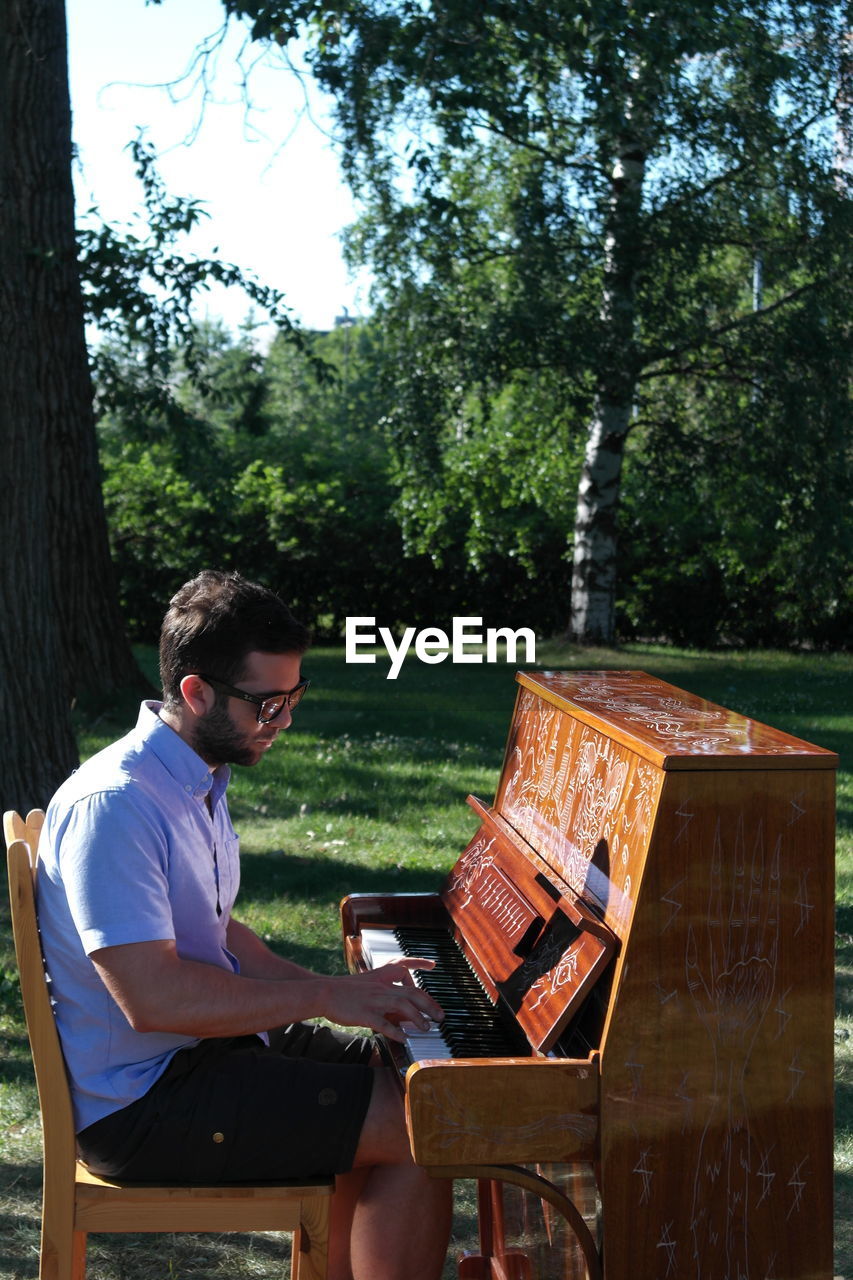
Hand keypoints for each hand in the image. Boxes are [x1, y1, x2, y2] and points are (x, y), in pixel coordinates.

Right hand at [327, 958, 443, 1041]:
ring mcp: (374, 1000)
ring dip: (418, 1018)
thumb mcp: (367, 984)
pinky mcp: (365, 1014)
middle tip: (441, 1016)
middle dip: (430, 1004)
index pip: (405, 968)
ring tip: (426, 1028)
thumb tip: (401, 1006)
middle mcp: (381, 987)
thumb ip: (384, 991)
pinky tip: (404, 1038)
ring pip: (403, 1006)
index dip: (420, 966)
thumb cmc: (345, 990)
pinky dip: (396, 1032)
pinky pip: (384, 1024)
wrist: (324, 992)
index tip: (432, 966)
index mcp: (381, 978)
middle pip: (412, 993)